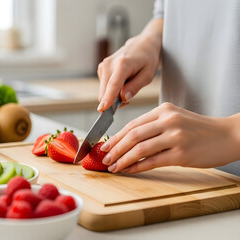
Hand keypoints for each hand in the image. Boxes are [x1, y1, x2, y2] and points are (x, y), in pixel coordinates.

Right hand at [97, 19, 162, 111]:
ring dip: (114, 95)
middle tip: (129, 98)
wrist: (142, 45)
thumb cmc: (147, 59)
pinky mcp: (101, 69)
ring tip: (127, 86)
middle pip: (105, 92)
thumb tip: (123, 98)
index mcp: (123, 64)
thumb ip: (135, 87)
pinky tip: (122, 82)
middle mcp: (109, 64)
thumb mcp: (148, 75)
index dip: (108, 99)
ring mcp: (103, 66)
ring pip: (103, 91)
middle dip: (114, 101)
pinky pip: (104, 87)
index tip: (102, 110)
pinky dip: (112, 89)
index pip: (113, 85)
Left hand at [99, 103, 239, 173]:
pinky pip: (152, 161)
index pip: (132, 124)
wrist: (229, 136)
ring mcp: (175, 137)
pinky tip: (128, 170)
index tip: (104, 146)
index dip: (115, 136)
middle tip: (104, 158)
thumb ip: (154, 126)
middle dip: (114, 149)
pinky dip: (136, 167)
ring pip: (139, 149)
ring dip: (122, 159)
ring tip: (113, 166)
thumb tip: (127, 140)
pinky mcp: (181, 154)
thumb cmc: (200, 130)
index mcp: (164, 110)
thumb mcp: (176, 119)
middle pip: (132, 135)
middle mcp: (168, 121)